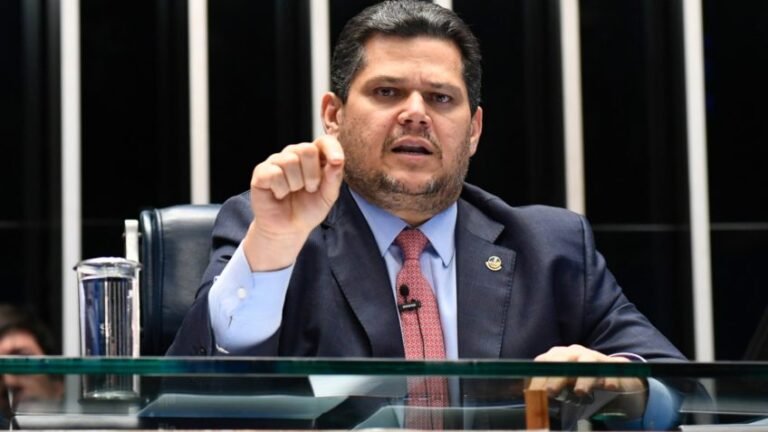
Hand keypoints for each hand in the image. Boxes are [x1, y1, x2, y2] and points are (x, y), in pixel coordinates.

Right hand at [243, 135, 344, 270]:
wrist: (288, 229)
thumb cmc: (308, 209)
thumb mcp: (328, 196)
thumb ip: (334, 178)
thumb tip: (337, 160)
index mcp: (314, 157)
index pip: (324, 141)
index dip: (331, 149)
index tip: (337, 161)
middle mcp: (294, 154)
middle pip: (307, 149)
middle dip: (312, 175)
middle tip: (308, 189)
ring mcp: (276, 161)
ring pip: (290, 161)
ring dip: (296, 184)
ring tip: (292, 192)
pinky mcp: (261, 172)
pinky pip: (274, 173)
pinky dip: (281, 189)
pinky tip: (279, 194)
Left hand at [528, 344, 646, 398]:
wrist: (609, 371)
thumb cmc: (578, 377)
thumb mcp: (562, 380)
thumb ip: (548, 388)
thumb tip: (530, 400)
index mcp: (558, 356)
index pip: (544, 363)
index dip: (537, 377)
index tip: (532, 393)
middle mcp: (574, 353)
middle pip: (563, 361)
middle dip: (556, 376)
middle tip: (551, 391)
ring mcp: (594, 357)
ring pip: (588, 363)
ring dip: (584, 378)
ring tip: (580, 391)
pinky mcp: (612, 365)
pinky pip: (613, 369)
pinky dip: (611, 379)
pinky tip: (609, 387)